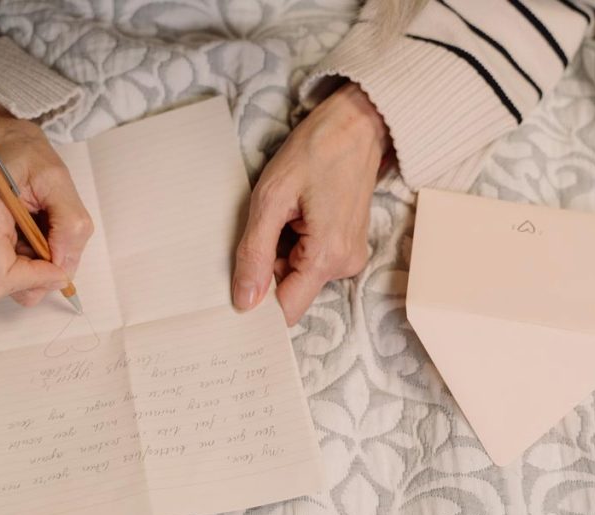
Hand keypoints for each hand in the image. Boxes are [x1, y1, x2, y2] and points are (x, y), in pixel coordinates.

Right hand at [0, 59, 92, 305]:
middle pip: (6, 286)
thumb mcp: (55, 173)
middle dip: (40, 270)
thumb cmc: (11, 145)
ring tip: (34, 221)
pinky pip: (2, 267)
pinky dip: (23, 254)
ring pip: (8, 279)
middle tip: (50, 231)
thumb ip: (69, 222)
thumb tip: (67, 264)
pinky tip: (22, 225)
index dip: (36, 279)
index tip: (59, 260)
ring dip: (34, 261)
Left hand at [232, 82, 389, 325]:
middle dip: (267, 267)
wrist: (357, 125)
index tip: (236, 283)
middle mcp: (345, 265)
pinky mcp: (348, 246)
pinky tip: (296, 214)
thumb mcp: (271, 198)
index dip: (258, 302)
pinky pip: (311, 260)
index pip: (286, 309)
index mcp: (328, 257)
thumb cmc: (315, 151)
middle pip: (291, 290)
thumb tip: (244, 301)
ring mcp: (350, 256)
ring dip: (280, 251)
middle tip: (264, 225)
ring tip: (284, 213)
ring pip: (298, 274)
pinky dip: (294, 243)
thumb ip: (255, 252)